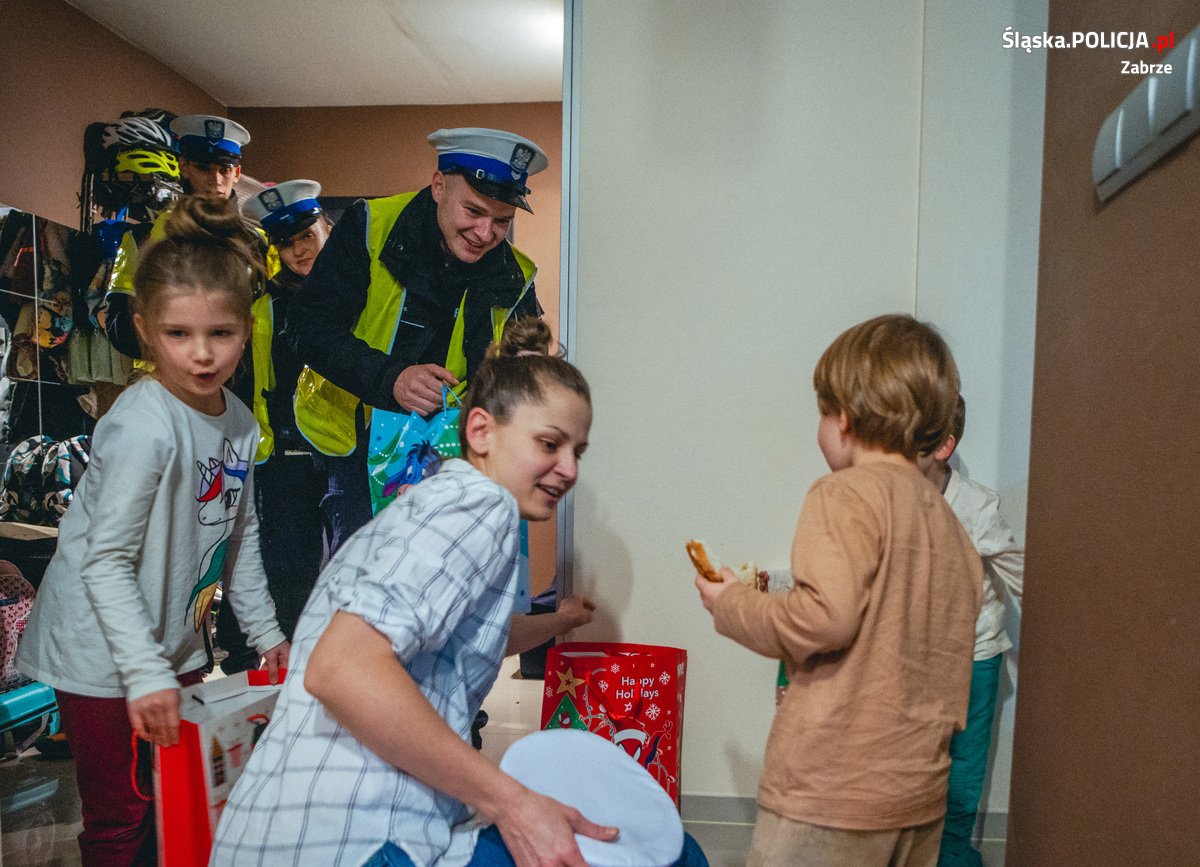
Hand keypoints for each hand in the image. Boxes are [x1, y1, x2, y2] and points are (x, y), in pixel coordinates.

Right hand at [128, 688, 181, 746]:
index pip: (172, 723)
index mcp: (170, 701)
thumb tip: (175, 726)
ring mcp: (144, 708)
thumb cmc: (164, 684)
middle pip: (162, 728)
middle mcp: (156, 706)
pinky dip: (143, 734)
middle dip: (165, 738)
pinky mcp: (133, 709)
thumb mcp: (176, 694)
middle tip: (167, 745)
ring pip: (151, 729)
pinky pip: (138, 726)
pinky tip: (147, 738)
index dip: (174, 735)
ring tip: (159, 743)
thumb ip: (176, 709)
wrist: (147, 673)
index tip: (175, 742)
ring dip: (156, 738)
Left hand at [260, 641, 289, 683]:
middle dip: (274, 677)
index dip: (282, 678)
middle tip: (269, 684)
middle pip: (280, 671)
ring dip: (268, 674)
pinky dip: (265, 669)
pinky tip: (261, 674)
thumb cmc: (270, 642)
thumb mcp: (271, 657)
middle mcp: (284, 658)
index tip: (277, 685)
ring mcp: (278, 658)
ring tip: (263, 680)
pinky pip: (269, 666)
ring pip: (273, 669)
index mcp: (288, 657)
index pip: (287, 671)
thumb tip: (274, 682)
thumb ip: (273, 670)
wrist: (262, 634)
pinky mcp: (271, 658)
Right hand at [392, 364, 458, 415]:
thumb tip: (457, 382)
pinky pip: (424, 413)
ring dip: (437, 407)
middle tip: (442, 398)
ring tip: (437, 402)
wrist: (397, 379)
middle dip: (442, 400)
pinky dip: (429, 411)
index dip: (446, 391)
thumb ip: (445, 373)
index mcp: (422, 377)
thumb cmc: (417, 373)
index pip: (441, 389)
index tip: (446, 391)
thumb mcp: (431, 368)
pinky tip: (428, 405)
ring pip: (431, 408)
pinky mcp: (408, 406)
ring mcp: (410, 398)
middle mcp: (415, 387)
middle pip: (437, 400)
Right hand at [493, 787, 618, 866]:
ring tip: (562, 861)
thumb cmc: (539, 808)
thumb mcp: (570, 816)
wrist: (511, 807)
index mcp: (566, 852)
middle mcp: (551, 864)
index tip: (592, 865)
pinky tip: (547, 861)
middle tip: (575, 861)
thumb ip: (593, 830)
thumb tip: (613, 834)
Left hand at [556, 596, 595, 632]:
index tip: (594, 608)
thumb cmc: (576, 615)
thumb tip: (589, 616)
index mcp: (577, 597)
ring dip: (576, 612)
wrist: (563, 622)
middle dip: (582, 608)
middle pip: (578, 603)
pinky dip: (572, 617)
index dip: (591, 605)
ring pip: (572, 608)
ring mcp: (563, 606)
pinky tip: (575, 621)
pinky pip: (568, 614)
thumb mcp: (588, 616)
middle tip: (587, 612)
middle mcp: (569, 599)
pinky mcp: (560, 613)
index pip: (585, 600)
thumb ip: (590, 615)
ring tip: (581, 618)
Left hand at [695, 566, 737, 613]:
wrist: (741, 614)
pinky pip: (716, 609)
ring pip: (709, 601)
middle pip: (704, 591)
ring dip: (715, 597)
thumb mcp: (731, 580)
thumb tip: (723, 569)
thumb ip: (726, 573)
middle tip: (718, 583)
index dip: (701, 576)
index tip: (704, 573)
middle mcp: (706, 601)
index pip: (698, 580)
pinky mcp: (716, 618)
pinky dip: (720, 605)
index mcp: (707, 590)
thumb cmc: (734, 597)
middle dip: (709, 587)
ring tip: (725, 594)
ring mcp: (710, 610)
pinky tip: (729, 604)